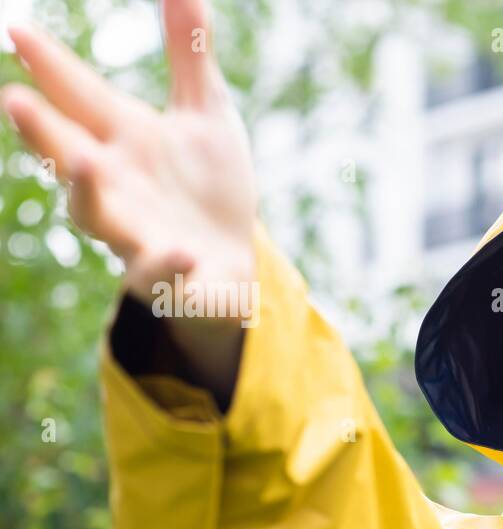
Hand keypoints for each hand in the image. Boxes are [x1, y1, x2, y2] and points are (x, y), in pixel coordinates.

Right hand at [2, 0, 256, 399]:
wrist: (232, 263)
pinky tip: (184, 251)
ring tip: (81, 162)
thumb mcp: (206, 115)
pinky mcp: (168, 274)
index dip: (49, 66)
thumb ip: (190, 57)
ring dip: (84, 190)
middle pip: (65, 153)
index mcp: (123, 138)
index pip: (77, 96)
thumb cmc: (209, 187)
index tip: (18, 30)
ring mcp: (135, 230)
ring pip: (94, 214)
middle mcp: (117, 182)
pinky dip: (167, 263)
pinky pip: (160, 272)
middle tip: (14, 100)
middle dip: (40, 130)